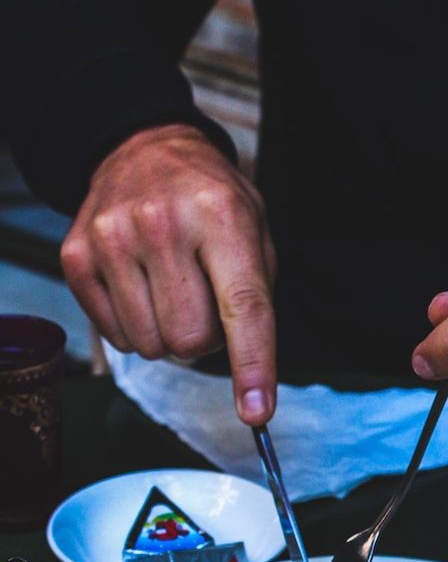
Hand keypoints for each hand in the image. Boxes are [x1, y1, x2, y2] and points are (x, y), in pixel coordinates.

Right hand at [60, 124, 276, 424]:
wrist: (144, 150)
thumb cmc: (210, 201)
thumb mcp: (256, 231)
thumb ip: (257, 300)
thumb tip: (251, 382)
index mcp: (221, 216)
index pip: (243, 308)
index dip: (253, 366)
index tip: (257, 410)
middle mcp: (162, 223)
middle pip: (191, 341)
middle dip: (205, 339)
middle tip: (203, 300)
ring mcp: (112, 238)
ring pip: (152, 346)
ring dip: (168, 333)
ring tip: (171, 287)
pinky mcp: (77, 256)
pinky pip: (116, 338)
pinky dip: (134, 326)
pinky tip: (140, 285)